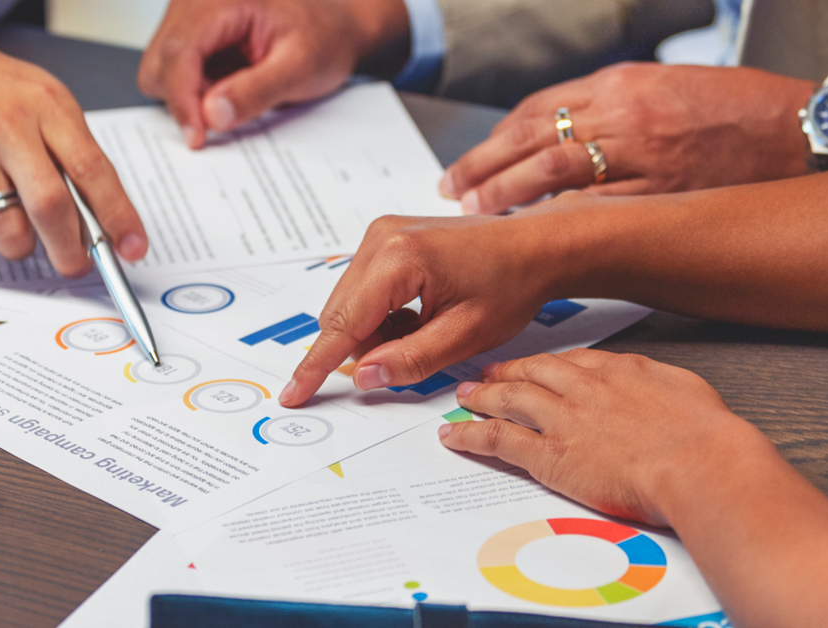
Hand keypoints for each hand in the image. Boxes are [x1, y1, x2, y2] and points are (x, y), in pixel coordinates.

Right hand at [0, 0, 147, 275]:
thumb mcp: (35, 96)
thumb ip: (66, 146)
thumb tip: (98, 213)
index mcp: (45, 104)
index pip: (94, 169)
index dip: (119, 216)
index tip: (132, 246)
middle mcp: (7, 126)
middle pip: (52, 207)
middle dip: (71, 251)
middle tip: (75, 264)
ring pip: (9, 231)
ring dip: (20, 246)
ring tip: (14, 227)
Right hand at [139, 0, 408, 148]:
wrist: (335, 24)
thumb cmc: (324, 36)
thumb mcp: (300, 67)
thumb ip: (256, 91)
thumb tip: (211, 115)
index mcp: (221, 0)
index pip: (180, 52)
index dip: (183, 101)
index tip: (197, 138)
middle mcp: (196, 1)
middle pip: (160, 61)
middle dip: (186, 98)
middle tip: (230, 111)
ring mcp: (189, 13)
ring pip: (162, 67)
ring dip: (192, 93)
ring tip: (237, 88)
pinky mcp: (191, 30)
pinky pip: (175, 68)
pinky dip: (197, 86)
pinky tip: (231, 81)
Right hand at [280, 213, 562, 406]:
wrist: (534, 246)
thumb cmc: (510, 284)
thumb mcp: (464, 335)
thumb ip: (411, 360)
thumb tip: (364, 377)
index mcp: (399, 259)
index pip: (343, 325)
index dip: (316, 367)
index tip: (293, 395)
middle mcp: (380, 238)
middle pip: (340, 315)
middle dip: (364, 348)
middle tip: (410, 359)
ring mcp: (380, 234)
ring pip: (350, 305)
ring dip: (375, 332)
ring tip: (426, 331)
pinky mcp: (386, 238)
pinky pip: (363, 290)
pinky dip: (382, 315)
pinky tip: (420, 316)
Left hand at [439, 349, 767, 526]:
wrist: (701, 463)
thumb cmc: (707, 437)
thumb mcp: (688, 392)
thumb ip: (663, 388)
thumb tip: (660, 392)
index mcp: (620, 371)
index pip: (572, 362)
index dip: (546, 365)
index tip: (535, 366)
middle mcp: (585, 389)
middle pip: (533, 373)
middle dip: (506, 372)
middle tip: (487, 374)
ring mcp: (564, 420)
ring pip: (509, 399)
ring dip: (482, 397)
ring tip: (464, 397)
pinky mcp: (550, 455)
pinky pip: (499, 439)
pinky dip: (472, 436)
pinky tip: (455, 436)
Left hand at [440, 63, 817, 214]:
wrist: (798, 128)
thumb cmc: (737, 108)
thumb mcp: (665, 86)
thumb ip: (613, 107)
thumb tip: (563, 132)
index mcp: (621, 83)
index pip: (538, 110)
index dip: (497, 138)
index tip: (472, 161)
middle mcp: (623, 113)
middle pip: (532, 137)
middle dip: (485, 166)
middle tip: (453, 188)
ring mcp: (641, 153)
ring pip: (554, 169)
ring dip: (507, 193)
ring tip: (477, 210)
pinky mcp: (662, 190)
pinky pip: (597, 205)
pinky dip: (558, 218)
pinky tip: (531, 232)